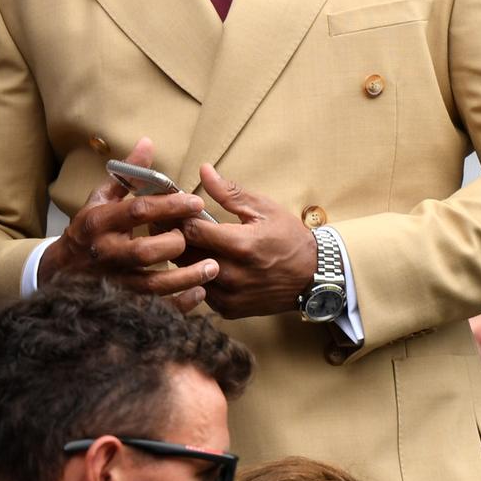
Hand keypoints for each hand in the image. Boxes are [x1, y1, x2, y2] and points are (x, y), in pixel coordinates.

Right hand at [36, 136, 217, 309]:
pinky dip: (179, 304)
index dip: (170, 206)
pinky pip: (154, 309)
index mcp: (100, 222)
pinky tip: (199, 293)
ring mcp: (114, 282)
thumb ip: (126, 174)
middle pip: (144, 252)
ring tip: (212, 268)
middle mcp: (106, 254)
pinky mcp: (122, 304)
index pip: (138, 212)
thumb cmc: (88, 230)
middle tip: (196, 236)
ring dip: (185, 278)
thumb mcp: (101, 198)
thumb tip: (148, 143)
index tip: (197, 202)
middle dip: (175, 244)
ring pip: (152, 285)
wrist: (59, 271)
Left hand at [176, 164, 317, 319]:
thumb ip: (229, 192)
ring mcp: (229, 296)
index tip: (172, 209)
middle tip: (167, 224)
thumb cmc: (289, 238)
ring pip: (188, 275)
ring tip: (181, 242)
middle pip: (183, 255)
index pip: (192, 231)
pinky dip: (196, 277)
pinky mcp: (229, 310)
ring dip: (182, 258)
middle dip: (173, 237)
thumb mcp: (264, 208)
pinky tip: (200, 262)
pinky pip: (200, 292)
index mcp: (240, 245)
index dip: (177, 218)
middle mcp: (232, 274)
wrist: (312, 276)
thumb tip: (204, 170)